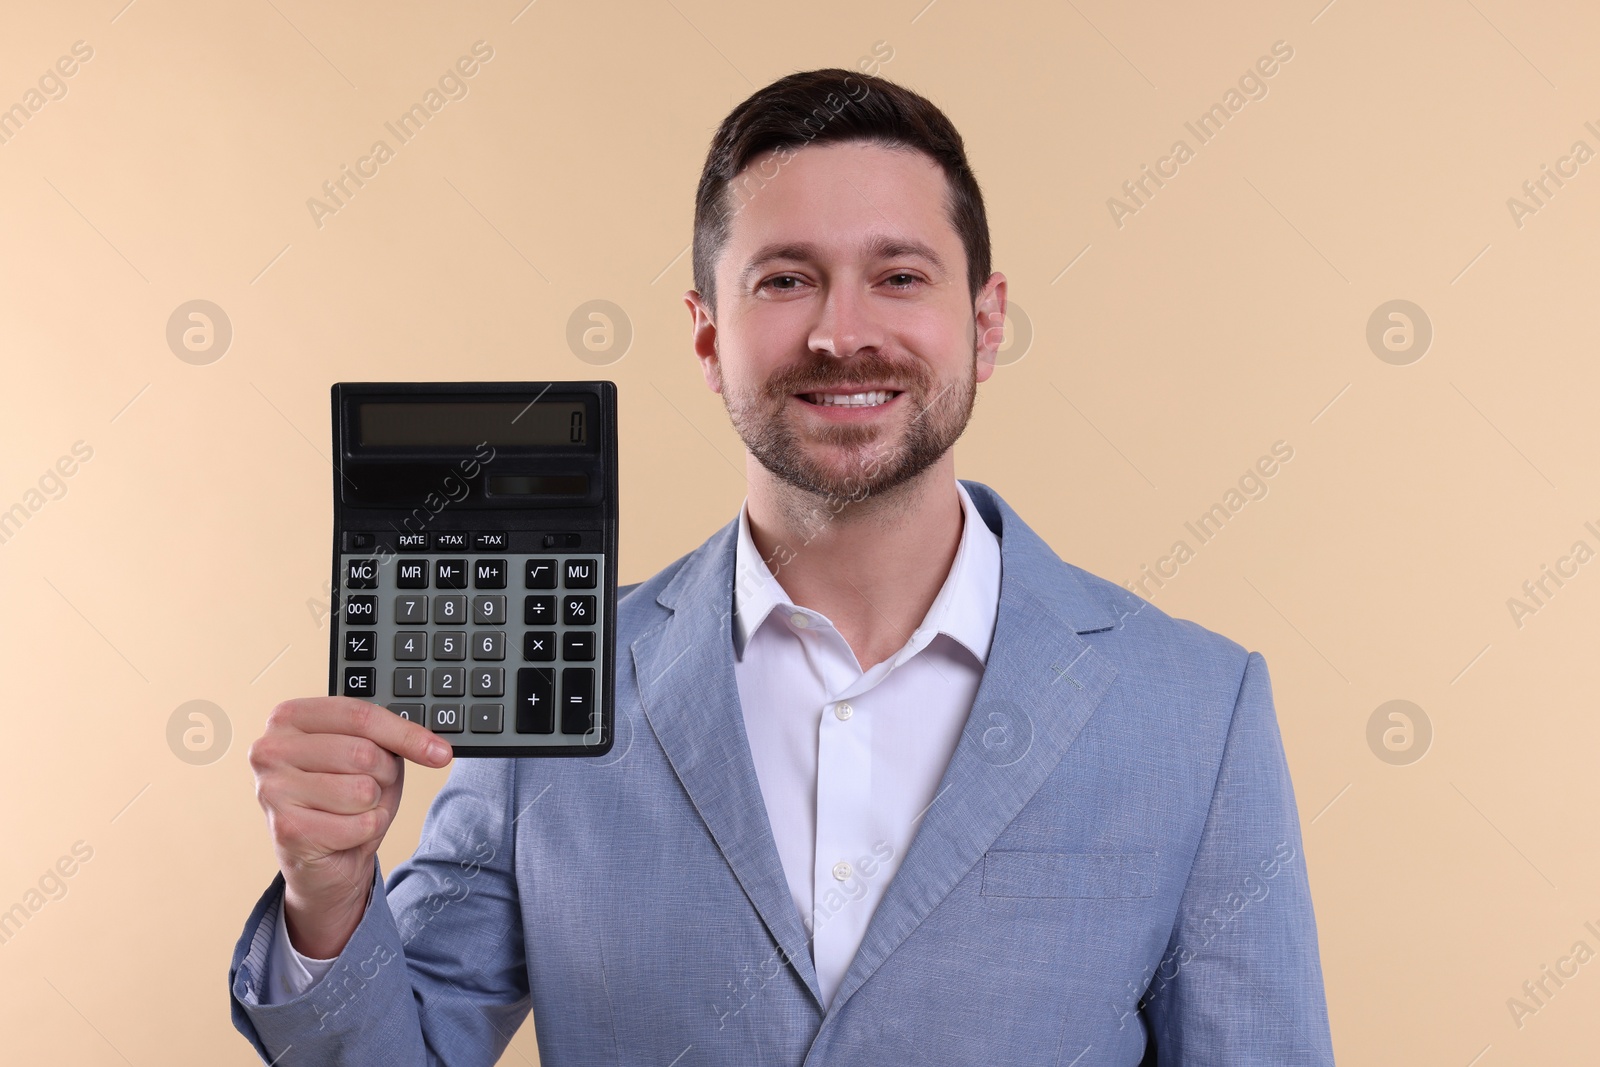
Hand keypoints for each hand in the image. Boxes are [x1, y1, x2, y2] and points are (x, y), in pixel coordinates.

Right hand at [248, 696, 452, 958]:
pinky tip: (343, 834)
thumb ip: (392, 740)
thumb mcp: (371, 758)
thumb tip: (436, 748)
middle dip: (384, 776)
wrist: (322, 861)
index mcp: (289, 718)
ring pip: (362, 789)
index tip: (440, 751)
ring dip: (373, 806)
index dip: (407, 734)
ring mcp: (272, 789)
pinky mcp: (286, 828)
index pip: (360, 715)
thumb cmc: (343, 799)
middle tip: (370, 789)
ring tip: (351, 811)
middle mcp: (270, 749)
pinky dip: (366, 831)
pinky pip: (359, 824)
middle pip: (363, 752)